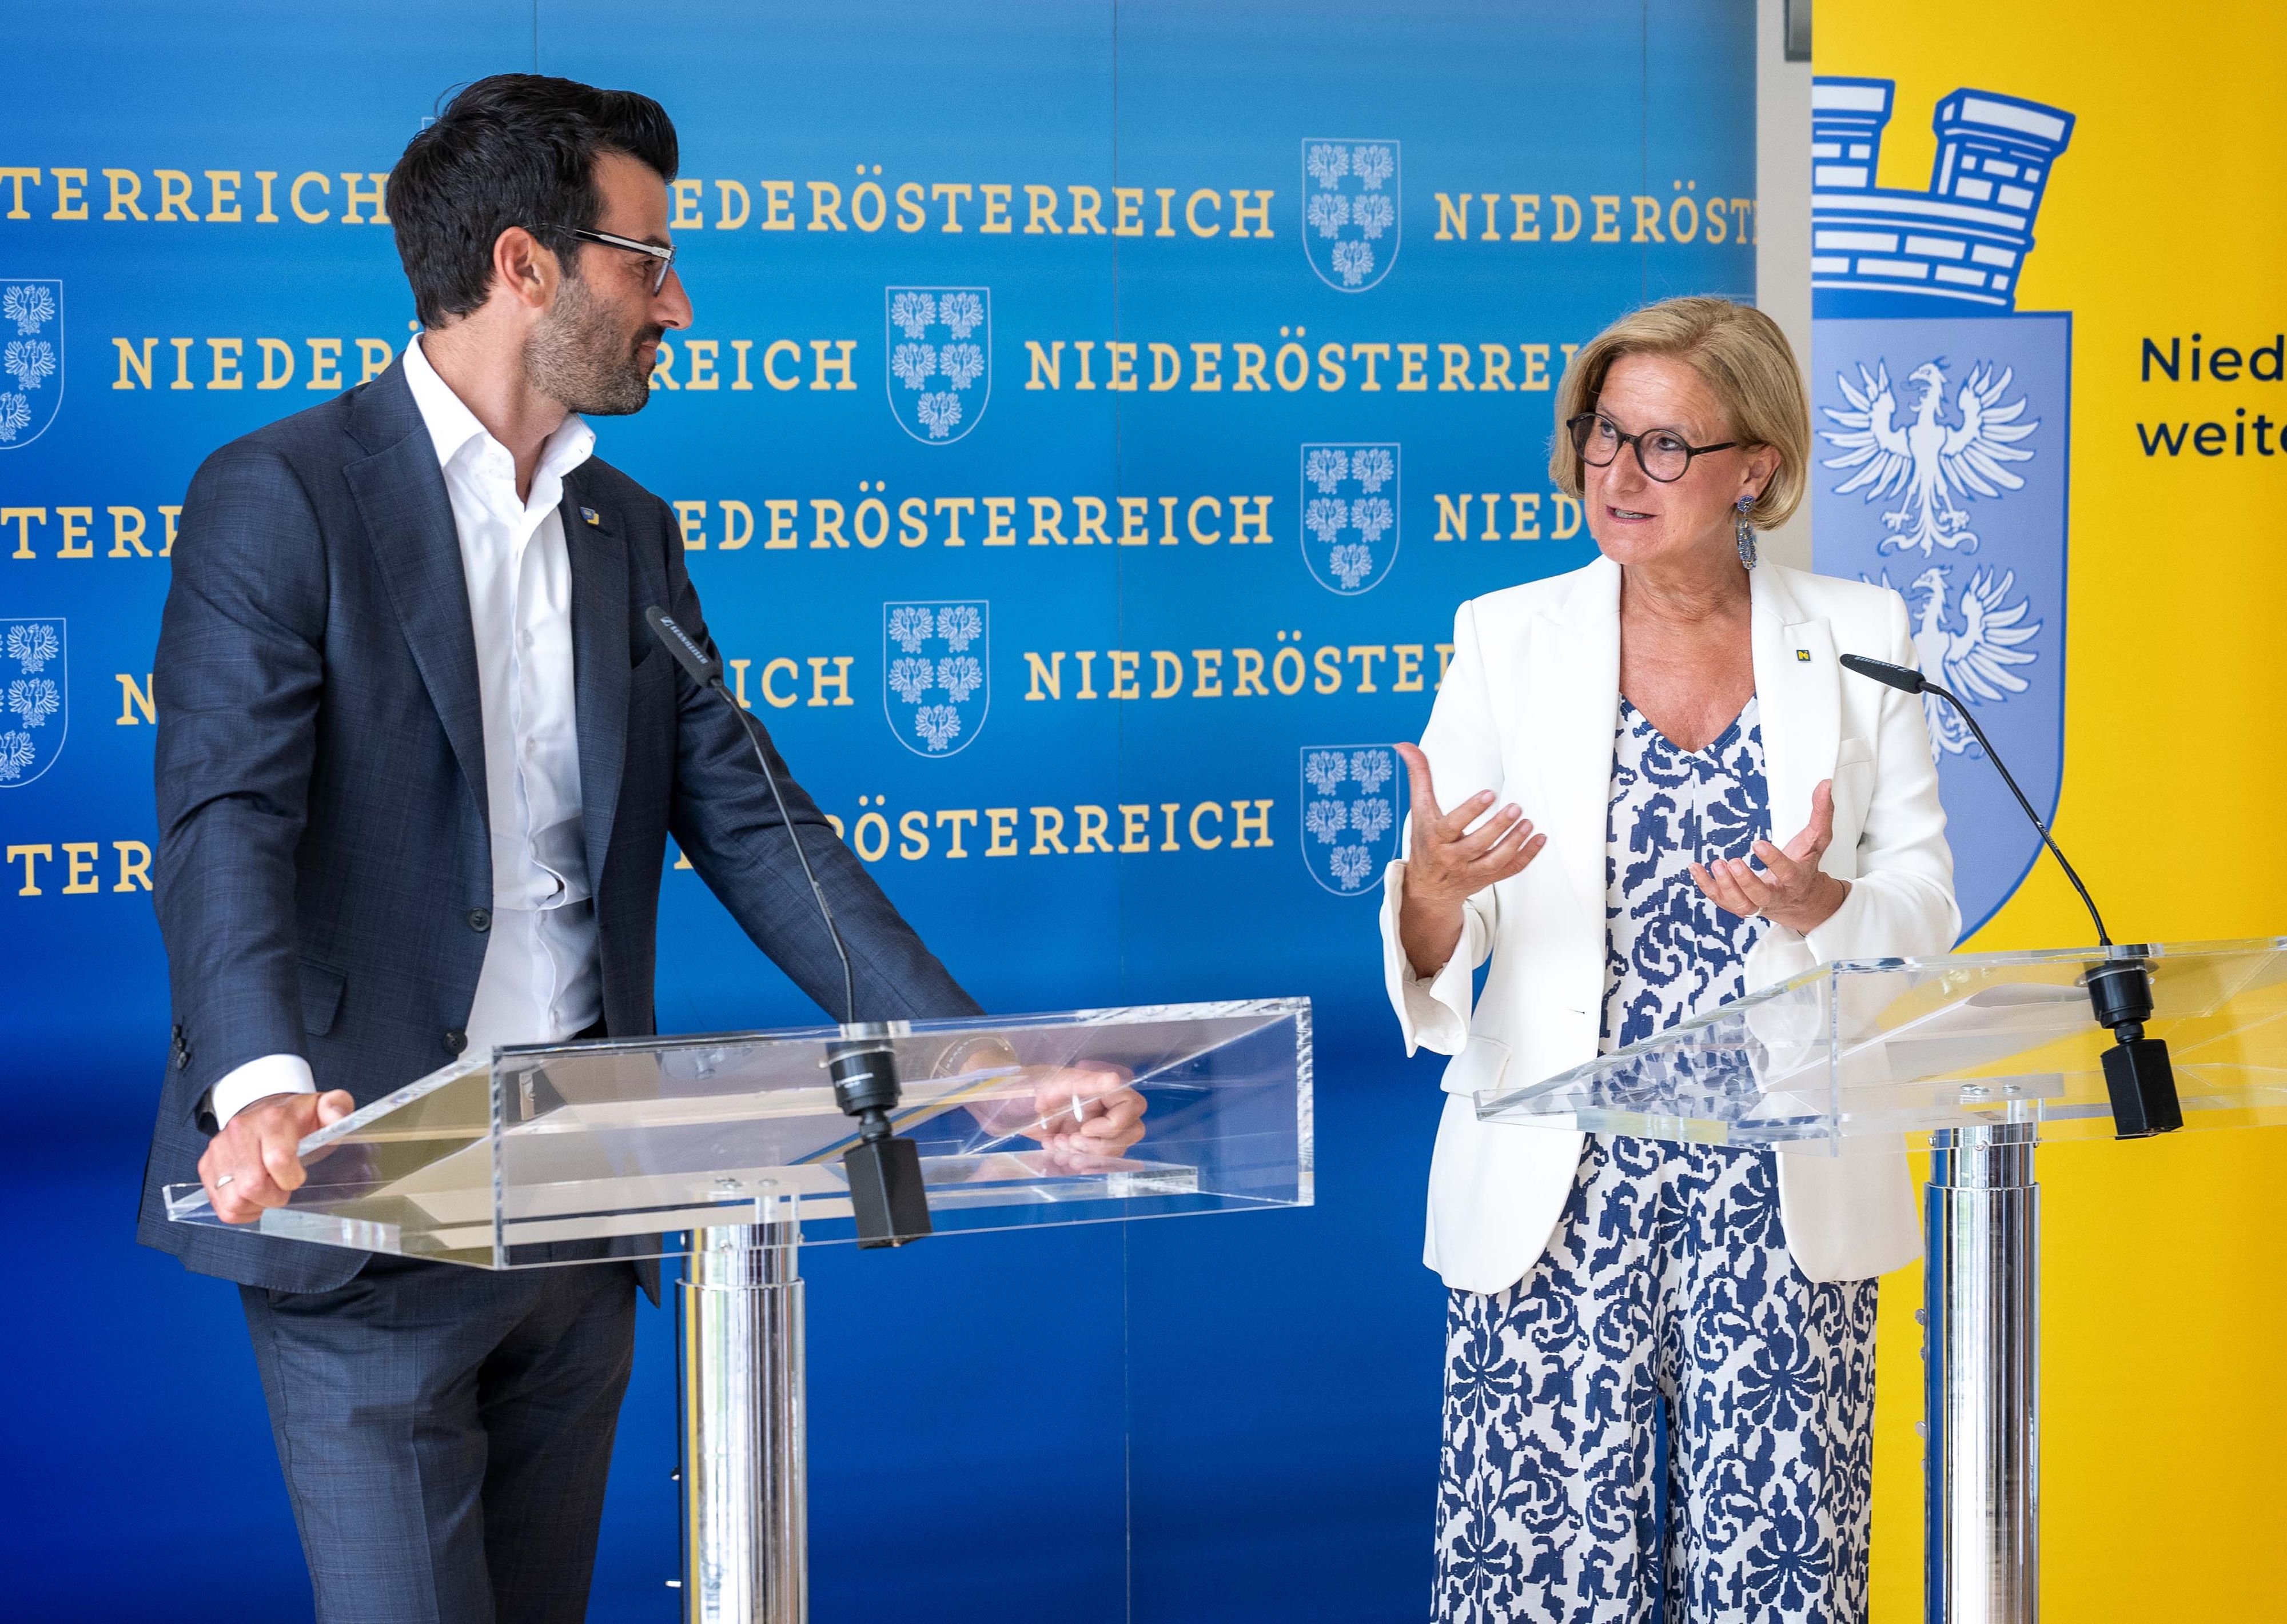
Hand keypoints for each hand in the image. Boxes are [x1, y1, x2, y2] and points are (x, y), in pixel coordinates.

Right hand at [198, 1089, 355, 1224]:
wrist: (264, 1109)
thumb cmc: (297, 1117)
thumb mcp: (323, 1107)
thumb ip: (337, 1108)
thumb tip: (336, 1118)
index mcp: (273, 1119)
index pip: (278, 1160)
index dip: (291, 1179)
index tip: (298, 1176)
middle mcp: (240, 1131)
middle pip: (252, 1186)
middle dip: (274, 1196)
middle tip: (283, 1188)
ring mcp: (220, 1148)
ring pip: (233, 1200)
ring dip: (256, 1205)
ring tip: (267, 1192)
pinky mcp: (207, 1164)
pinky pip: (220, 1205)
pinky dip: (239, 1210)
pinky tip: (252, 1198)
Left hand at [1025, 1064, 1146, 1158]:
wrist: (1008, 1104)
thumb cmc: (1031, 1087)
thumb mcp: (1055, 1083)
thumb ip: (1086, 1083)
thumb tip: (1114, 1080)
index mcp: (1104, 1090)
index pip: (1132, 1106)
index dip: (1114, 1124)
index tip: (1085, 1128)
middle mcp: (1107, 1109)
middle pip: (1131, 1132)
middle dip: (1101, 1144)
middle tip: (1071, 1140)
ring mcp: (1099, 1128)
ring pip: (1115, 1149)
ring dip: (1086, 1153)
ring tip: (1057, 1144)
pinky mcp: (1087, 1144)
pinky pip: (1098, 1160)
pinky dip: (1080, 1161)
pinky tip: (1058, 1152)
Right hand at [1394, 742, 1545, 904]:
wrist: (1428, 888)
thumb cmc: (1425, 843)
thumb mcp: (1419, 811)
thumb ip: (1419, 777)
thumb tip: (1404, 745)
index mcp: (1436, 838)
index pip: (1452, 825)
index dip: (1471, 811)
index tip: (1489, 794)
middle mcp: (1452, 858)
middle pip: (1477, 844)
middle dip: (1498, 826)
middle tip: (1516, 807)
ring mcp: (1471, 871)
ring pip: (1495, 860)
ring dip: (1514, 842)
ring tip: (1527, 823)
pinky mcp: (1487, 879)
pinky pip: (1510, 870)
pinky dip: (1527, 856)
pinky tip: (1539, 839)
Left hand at [1690, 778, 1850, 934]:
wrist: (1802, 900)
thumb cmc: (1805, 865)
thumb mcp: (1817, 839)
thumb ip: (1821, 813)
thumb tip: (1824, 784)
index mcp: (1796, 879)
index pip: (1787, 873)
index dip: (1773, 861)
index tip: (1758, 844)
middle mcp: (1777, 895)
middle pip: (1761, 896)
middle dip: (1746, 882)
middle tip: (1732, 862)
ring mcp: (1758, 903)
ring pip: (1741, 905)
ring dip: (1725, 887)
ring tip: (1716, 864)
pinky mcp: (1741, 904)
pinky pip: (1722, 901)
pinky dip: (1706, 886)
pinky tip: (1696, 868)